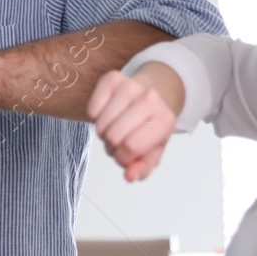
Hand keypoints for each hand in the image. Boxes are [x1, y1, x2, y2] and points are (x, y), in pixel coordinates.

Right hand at [86, 63, 183, 181]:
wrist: (150, 94)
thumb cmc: (149, 126)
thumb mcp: (152, 151)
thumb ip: (142, 167)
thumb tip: (130, 176)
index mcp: (165, 121)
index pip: (131, 146)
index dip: (123, 158)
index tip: (126, 154)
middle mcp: (150, 99)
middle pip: (114, 136)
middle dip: (112, 146)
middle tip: (120, 140)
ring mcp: (130, 86)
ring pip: (100, 125)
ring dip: (103, 133)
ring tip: (114, 127)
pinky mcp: (112, 78)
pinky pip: (92, 109)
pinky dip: (95, 117)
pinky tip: (108, 113)